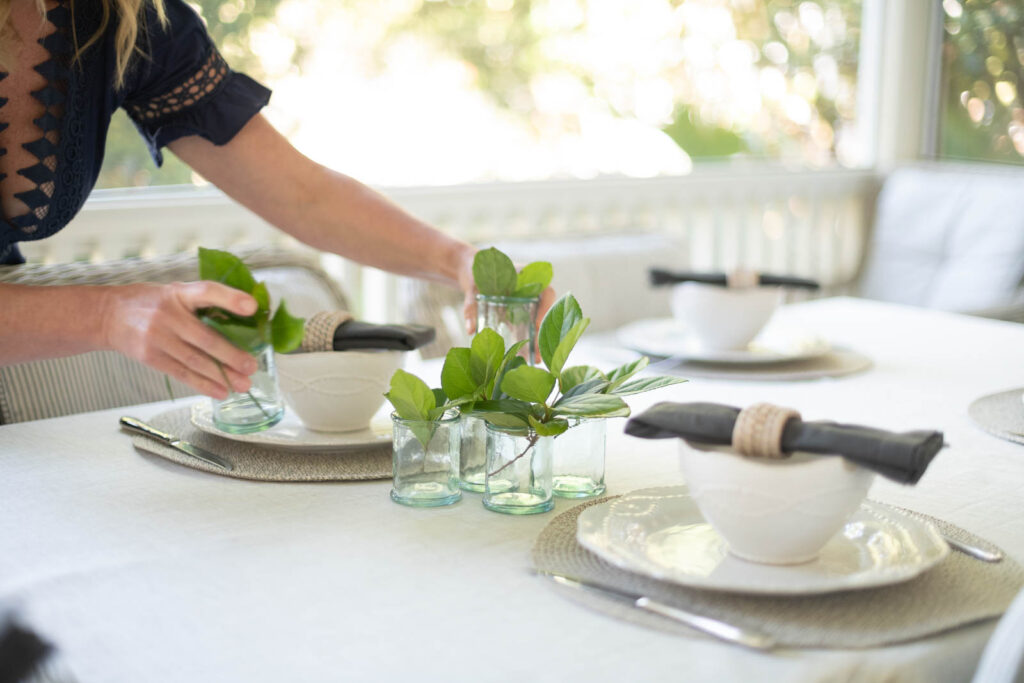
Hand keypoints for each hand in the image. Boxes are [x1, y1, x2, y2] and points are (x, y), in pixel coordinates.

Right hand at [100, 282, 259, 398]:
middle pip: (205, 337)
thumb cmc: (152, 303)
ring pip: (195, 360)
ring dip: (222, 375)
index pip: (207, 291)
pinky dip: (203, 384)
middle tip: (252, 366)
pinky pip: (181, 373)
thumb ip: (202, 303)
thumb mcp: (176, 292)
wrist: (108, 315)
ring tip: (243, 385)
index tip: (253, 307)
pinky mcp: (150, 357)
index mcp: (179, 293)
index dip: (230, 298)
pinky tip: (221, 391)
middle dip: (231, 355)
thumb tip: (244, 322)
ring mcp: (157, 337)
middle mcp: (168, 314)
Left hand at [457, 250, 556, 360]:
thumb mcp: (472, 288)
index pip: (545, 291)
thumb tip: (471, 330)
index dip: (545, 308)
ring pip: (537, 321)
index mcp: (525, 278)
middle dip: (542, 334)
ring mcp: (525, 301)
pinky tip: (522, 355)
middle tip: (538, 355)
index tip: (536, 324)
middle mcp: (530, 290)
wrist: (471, 268)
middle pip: (543, 313)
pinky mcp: (517, 312)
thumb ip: (471, 306)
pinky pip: (525, 326)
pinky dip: (525, 340)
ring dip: (536, 340)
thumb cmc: (475, 272)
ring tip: (533, 360)